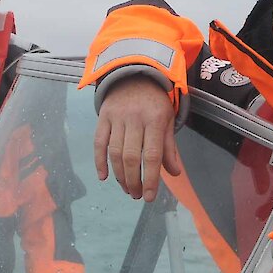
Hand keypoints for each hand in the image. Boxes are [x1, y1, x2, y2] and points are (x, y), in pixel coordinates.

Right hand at [93, 77, 184, 201]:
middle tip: (137, 195)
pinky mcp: (103, 117)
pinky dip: (99, 161)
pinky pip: (98, 142)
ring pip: (115, 152)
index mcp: (155, 120)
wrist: (134, 75)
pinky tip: (104, 177)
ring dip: (120, 175)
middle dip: (134, 181)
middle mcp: (134, 118)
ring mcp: (116, 117)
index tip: (150, 196)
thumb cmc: (154, 103)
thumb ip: (169, 147)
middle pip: (131, 157)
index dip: (151, 178)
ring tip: (127, 188)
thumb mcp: (167, 120)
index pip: (152, 155)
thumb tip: (174, 173)